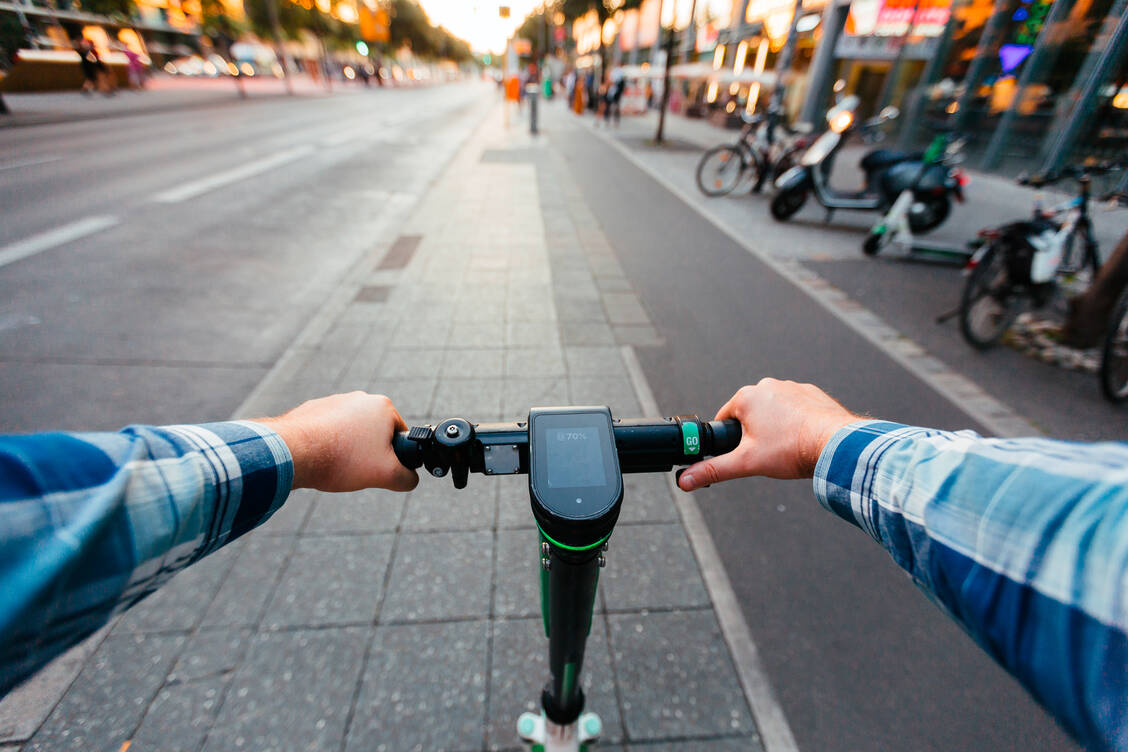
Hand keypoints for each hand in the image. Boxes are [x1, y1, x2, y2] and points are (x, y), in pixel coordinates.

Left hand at [256, 392, 418, 492]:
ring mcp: (334, 401)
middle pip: (374, 433)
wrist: (294, 453)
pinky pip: (328, 430)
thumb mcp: (387, 475)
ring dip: (347, 448)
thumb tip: (410, 479)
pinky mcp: (312, 409)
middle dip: (369, 452)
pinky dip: (327, 444)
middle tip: (358, 469)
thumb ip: (408, 478)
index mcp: (383, 407)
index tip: (379, 468)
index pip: (399, 435)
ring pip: (350, 431)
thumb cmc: (342, 459)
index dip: (393, 456)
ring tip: (336, 465)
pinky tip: (320, 458)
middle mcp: (360, 398)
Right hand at [678, 379, 859, 490]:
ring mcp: (792, 387)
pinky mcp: (813, 394)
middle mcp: (768, 386)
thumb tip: (685, 479)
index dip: (730, 440)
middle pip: (750, 415)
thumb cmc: (791, 449)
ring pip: (774, 411)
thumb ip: (713, 470)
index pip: (725, 419)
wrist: (836, 444)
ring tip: (787, 448)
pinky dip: (797, 422)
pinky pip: (797, 409)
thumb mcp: (746, 463)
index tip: (742, 453)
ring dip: (776, 427)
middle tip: (767, 453)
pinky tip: (803, 440)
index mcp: (746, 397)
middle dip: (755, 434)